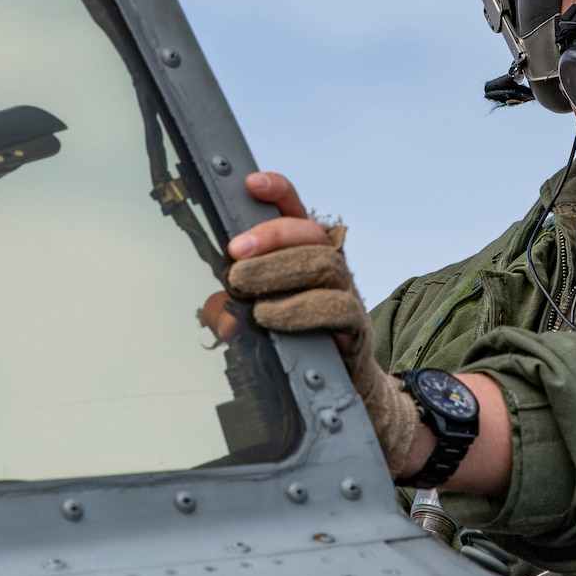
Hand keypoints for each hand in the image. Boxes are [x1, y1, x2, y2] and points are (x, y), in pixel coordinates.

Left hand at [225, 173, 420, 474]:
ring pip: (324, 264)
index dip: (278, 192)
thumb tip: (219, 315)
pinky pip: (335, 307)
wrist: (344, 392)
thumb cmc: (297, 346)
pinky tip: (269, 318)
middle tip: (234, 257)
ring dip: (278, 271)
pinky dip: (297, 309)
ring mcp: (348, 296)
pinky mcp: (356, 327)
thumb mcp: (254, 321)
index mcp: (306, 257)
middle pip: (311, 232)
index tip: (250, 183)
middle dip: (270, 237)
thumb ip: (232, 311)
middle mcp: (332, 269)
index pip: (297, 212)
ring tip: (244, 288)